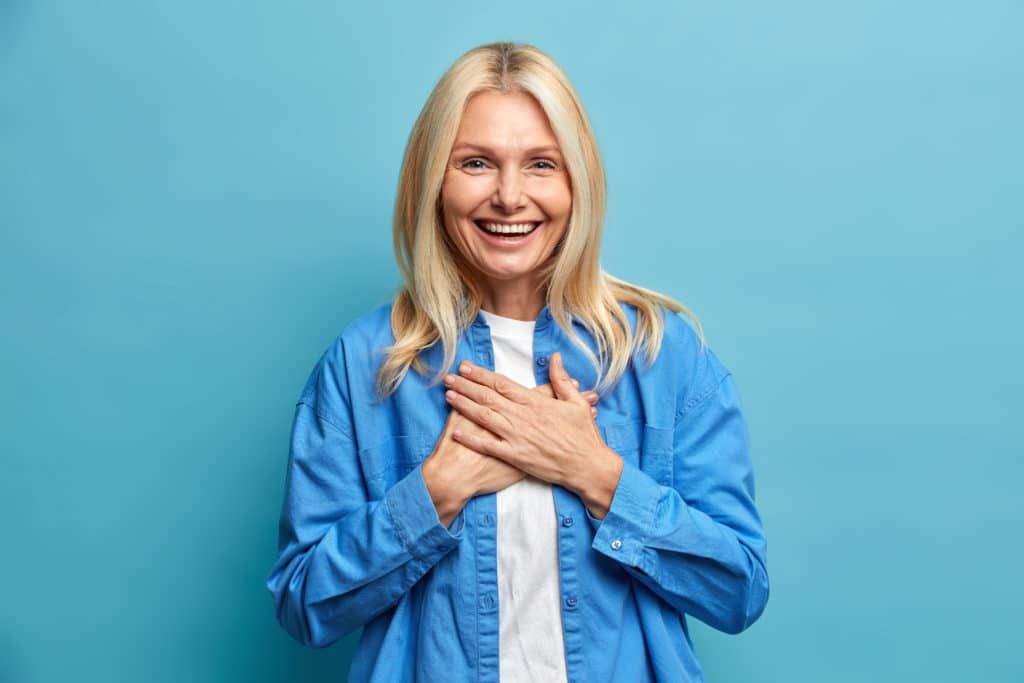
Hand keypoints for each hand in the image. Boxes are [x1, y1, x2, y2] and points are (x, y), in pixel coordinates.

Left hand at [442, 352, 623, 514]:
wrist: (588, 466)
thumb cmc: (584, 435)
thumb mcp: (576, 402)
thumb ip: (561, 379)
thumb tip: (554, 357)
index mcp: (535, 402)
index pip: (502, 384)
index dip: (482, 374)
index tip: (466, 367)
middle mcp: (522, 417)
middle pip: (487, 397)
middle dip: (466, 386)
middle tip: (448, 377)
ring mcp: (517, 437)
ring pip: (484, 417)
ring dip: (464, 406)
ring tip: (448, 395)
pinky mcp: (515, 456)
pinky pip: (488, 446)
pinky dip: (471, 438)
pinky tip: (456, 431)